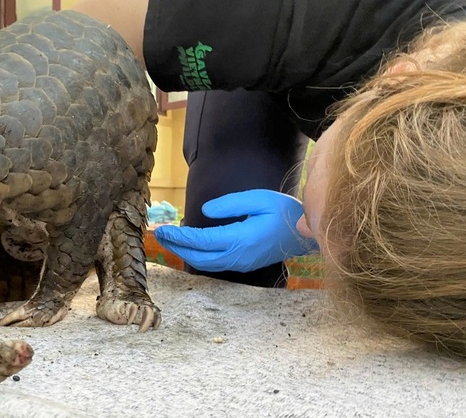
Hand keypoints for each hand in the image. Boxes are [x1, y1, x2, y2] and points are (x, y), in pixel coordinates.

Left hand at [153, 190, 315, 272]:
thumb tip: (204, 212)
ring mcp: (241, 263)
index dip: (179, 237)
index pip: (201, 241)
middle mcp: (238, 256)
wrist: (306, 233)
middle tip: (159, 236)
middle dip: (177, 248)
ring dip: (186, 254)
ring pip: (205, 264)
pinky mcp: (244, 264)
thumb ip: (230, 205)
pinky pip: (215, 264)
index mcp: (240, 239)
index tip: (162, 230)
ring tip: (171, 242)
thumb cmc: (284, 211)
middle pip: (198, 257)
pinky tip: (192, 247)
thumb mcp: (258, 199)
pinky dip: (199, 257)